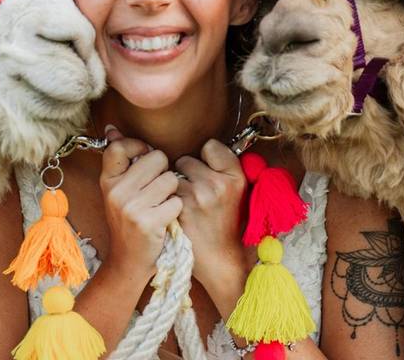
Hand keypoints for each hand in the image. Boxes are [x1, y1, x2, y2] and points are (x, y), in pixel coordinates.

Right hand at [99, 125, 182, 282]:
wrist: (128, 262)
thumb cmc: (128, 221)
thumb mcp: (117, 190)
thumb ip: (118, 159)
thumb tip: (112, 128)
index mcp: (107, 180)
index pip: (120, 146)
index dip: (140, 148)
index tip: (145, 161)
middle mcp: (115, 192)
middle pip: (156, 158)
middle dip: (163, 172)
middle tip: (156, 190)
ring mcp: (130, 207)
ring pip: (170, 179)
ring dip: (172, 192)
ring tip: (160, 204)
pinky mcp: (148, 222)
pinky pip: (176, 201)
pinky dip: (176, 209)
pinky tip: (165, 219)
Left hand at [174, 139, 248, 292]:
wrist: (220, 258)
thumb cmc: (227, 222)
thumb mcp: (238, 192)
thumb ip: (225, 167)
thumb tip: (205, 145)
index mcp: (235, 177)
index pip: (210, 146)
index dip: (205, 158)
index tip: (207, 170)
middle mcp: (217, 184)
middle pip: (186, 159)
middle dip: (186, 172)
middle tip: (195, 191)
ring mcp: (197, 196)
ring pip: (171, 175)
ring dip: (174, 186)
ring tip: (186, 203)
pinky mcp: (179, 209)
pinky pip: (164, 191)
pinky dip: (167, 199)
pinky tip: (177, 211)